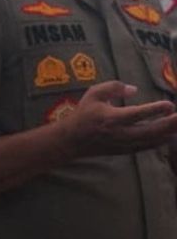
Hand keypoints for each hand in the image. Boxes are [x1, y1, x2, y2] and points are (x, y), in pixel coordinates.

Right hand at [57, 81, 176, 159]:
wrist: (72, 140)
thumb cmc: (83, 114)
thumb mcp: (93, 94)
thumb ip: (113, 88)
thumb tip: (134, 89)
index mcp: (112, 118)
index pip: (138, 114)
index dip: (155, 110)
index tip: (170, 105)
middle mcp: (121, 133)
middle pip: (151, 130)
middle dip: (170, 125)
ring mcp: (125, 144)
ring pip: (152, 141)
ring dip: (169, 134)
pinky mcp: (126, 150)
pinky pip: (148, 147)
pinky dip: (161, 142)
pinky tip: (171, 136)